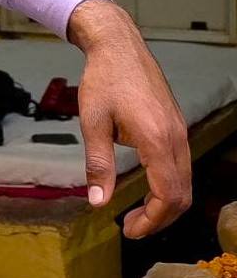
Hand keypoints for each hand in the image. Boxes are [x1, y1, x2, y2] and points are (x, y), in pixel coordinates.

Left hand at [67, 0, 191, 236]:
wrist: (119, 46)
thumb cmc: (103, 80)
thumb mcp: (92, 123)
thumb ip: (98, 164)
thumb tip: (98, 202)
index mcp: (157, 141)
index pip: (167, 196)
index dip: (151, 221)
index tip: (129, 231)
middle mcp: (177, 139)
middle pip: (182, 196)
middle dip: (159, 219)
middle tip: (130, 228)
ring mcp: (180, 133)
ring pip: (185, 183)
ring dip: (164, 204)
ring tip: (135, 213)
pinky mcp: (177, 127)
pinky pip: (181, 167)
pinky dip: (168, 186)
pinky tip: (145, 187)